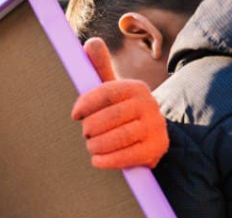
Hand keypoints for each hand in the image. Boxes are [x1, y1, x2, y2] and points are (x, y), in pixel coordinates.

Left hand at [71, 38, 168, 168]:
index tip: (75, 115)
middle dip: (90, 129)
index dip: (85, 104)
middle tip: (86, 134)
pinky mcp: (156, 148)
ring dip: (96, 146)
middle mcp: (150, 104)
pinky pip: (126, 156)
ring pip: (116, 138)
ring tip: (92, 146)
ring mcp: (155, 127)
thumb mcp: (111, 90)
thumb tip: (91, 42)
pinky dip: (106, 160)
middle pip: (109, 118)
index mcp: (135, 87)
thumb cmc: (120, 111)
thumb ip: (99, 68)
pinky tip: (98, 160)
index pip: (105, 92)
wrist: (147, 137)